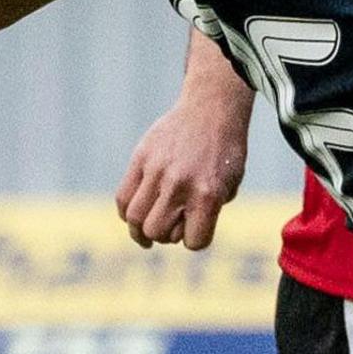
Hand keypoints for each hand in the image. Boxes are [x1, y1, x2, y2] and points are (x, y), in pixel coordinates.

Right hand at [116, 100, 250, 251]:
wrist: (210, 112)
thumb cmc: (225, 152)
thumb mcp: (229, 185)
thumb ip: (207, 212)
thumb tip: (177, 235)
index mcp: (208, 194)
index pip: (194, 241)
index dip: (196, 240)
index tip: (197, 230)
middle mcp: (179, 184)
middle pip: (157, 232)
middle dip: (166, 236)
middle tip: (172, 227)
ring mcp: (156, 171)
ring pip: (134, 218)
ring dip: (140, 230)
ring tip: (146, 233)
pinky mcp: (140, 158)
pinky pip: (123, 197)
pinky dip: (126, 213)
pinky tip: (136, 216)